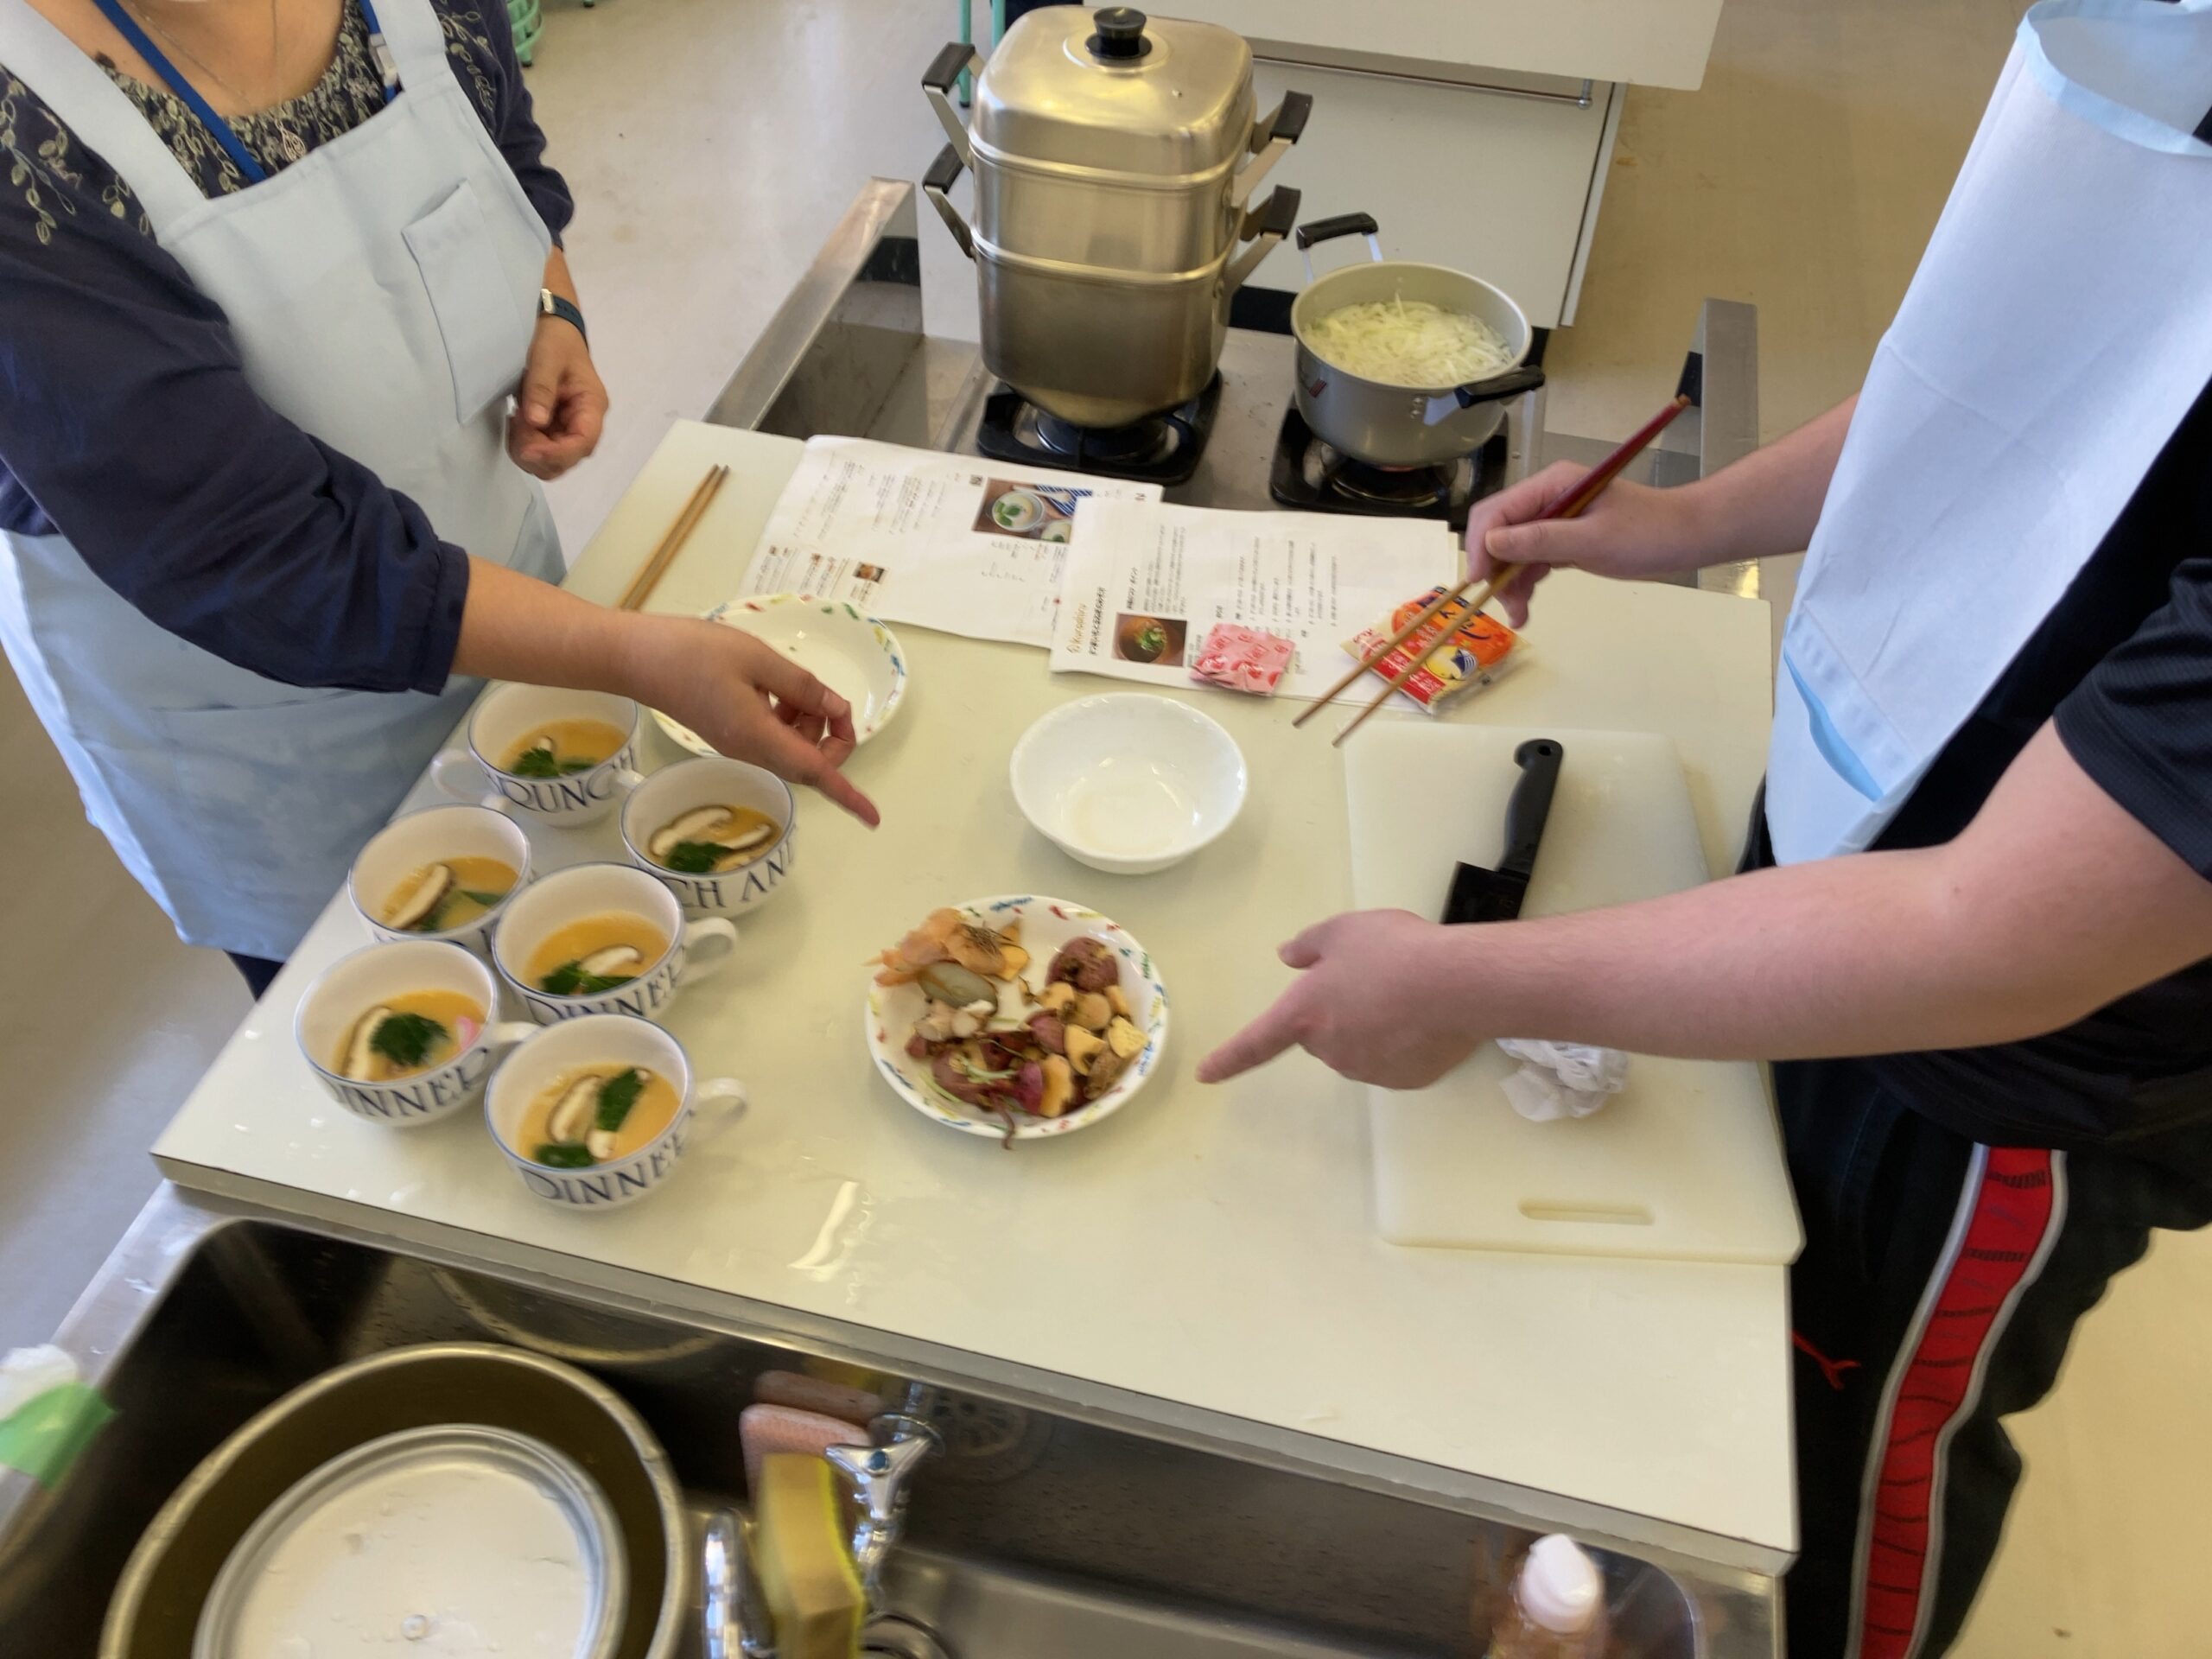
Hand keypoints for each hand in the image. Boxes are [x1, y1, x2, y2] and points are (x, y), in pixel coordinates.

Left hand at [509, 317, 607, 480]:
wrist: (555, 332)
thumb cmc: (555, 342)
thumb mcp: (546, 359)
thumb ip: (541, 390)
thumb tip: (536, 422)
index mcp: (592, 407)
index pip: (582, 443)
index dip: (556, 453)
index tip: (527, 449)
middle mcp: (585, 424)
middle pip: (566, 460)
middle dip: (537, 452)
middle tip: (516, 422)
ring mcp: (569, 430)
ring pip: (551, 462)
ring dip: (528, 449)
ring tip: (515, 418)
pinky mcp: (555, 431)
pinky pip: (540, 450)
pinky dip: (524, 443)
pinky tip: (517, 421)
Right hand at [621, 615, 880, 826]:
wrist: (637, 658)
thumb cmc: (693, 653)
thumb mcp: (758, 659)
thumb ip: (803, 687)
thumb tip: (837, 711)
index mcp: (761, 738)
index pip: (816, 773)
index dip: (849, 796)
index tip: (874, 819)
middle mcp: (752, 751)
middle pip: (810, 762)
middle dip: (830, 736)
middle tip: (824, 695)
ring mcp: (739, 744)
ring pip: (794, 747)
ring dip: (808, 721)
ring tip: (790, 683)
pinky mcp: (730, 734)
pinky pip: (774, 736)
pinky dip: (787, 715)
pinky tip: (773, 685)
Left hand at [1197, 910, 1482, 1087]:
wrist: (1458, 984)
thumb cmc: (1392, 950)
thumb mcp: (1342, 929)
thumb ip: (1310, 944)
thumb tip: (1288, 957)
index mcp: (1303, 1015)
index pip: (1255, 1044)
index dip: (1228, 1060)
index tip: (1205, 1076)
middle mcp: (1329, 1049)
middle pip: (1322, 1035)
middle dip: (1338, 1012)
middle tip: (1375, 979)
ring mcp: (1368, 1069)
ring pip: (1359, 1047)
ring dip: (1372, 1026)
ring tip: (1409, 993)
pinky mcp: (1405, 1080)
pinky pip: (1394, 1060)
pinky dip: (1404, 1043)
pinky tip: (1426, 1017)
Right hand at [1464, 460, 1703, 625]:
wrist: (1686, 538)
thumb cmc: (1646, 533)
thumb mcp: (1593, 540)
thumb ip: (1541, 540)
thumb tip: (1492, 542)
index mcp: (1551, 485)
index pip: (1497, 511)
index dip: (1481, 545)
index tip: (1480, 581)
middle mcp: (1546, 498)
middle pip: (1498, 531)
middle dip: (1493, 568)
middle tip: (1502, 603)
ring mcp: (1554, 519)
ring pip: (1511, 551)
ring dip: (1509, 582)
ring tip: (1519, 615)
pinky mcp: (1563, 540)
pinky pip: (1532, 561)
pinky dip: (1525, 584)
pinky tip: (1525, 609)